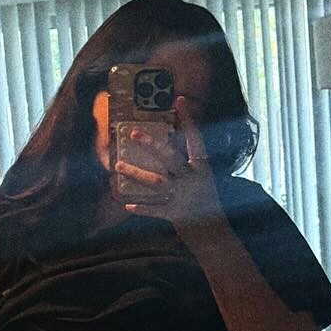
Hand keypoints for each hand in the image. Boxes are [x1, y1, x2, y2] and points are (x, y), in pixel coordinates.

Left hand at [117, 95, 222, 238]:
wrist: (212, 230)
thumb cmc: (203, 198)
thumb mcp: (201, 177)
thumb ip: (186, 161)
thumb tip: (163, 142)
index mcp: (201, 167)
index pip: (195, 139)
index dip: (187, 119)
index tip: (179, 100)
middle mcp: (192, 179)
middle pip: (170, 158)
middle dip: (152, 144)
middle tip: (133, 132)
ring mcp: (183, 197)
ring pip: (156, 182)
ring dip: (136, 174)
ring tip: (118, 166)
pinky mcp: (175, 214)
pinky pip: (154, 210)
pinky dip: (141, 208)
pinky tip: (126, 204)